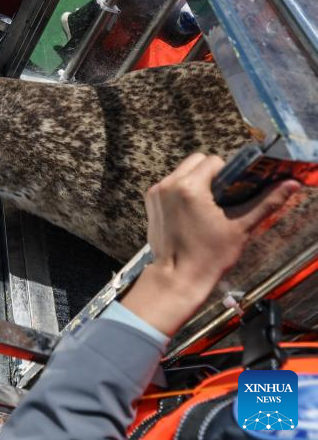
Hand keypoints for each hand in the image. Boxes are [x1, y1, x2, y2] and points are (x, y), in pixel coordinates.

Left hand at [121, 153, 299, 336]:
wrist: (177, 277)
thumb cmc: (208, 256)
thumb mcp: (241, 227)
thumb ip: (266, 202)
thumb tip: (289, 184)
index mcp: (189, 187)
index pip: (214, 161)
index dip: (229, 173)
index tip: (234, 191)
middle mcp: (168, 185)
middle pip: (195, 161)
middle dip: (212, 173)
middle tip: (223, 196)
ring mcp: (156, 193)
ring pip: (182, 171)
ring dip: (197, 180)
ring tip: (209, 205)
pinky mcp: (150, 202)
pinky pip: (170, 185)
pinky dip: (183, 190)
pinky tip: (193, 211)